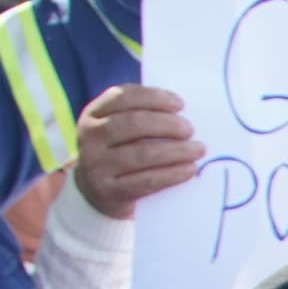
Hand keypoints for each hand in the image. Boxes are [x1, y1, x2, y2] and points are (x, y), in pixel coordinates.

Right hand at [69, 83, 204, 220]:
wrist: (96, 191)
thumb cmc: (117, 151)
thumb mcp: (118, 128)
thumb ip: (140, 113)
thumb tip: (180, 109)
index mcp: (92, 114)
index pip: (123, 97)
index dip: (154, 97)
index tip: (180, 104)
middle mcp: (90, 137)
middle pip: (134, 123)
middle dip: (168, 124)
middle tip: (189, 130)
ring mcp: (96, 165)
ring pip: (143, 153)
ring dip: (177, 150)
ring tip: (197, 149)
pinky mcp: (109, 191)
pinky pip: (147, 181)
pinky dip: (172, 174)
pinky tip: (189, 169)